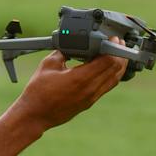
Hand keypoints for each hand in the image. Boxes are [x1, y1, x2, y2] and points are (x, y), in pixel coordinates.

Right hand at [9, 50, 130, 131]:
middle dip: (120, 54)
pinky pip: (107, 87)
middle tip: (119, 44)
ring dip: (118, 66)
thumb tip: (71, 45)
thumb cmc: (38, 92)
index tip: (114, 40)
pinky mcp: (89, 102)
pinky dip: (111, 75)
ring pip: (114, 80)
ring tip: (118, 54)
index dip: (114, 48)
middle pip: (115, 69)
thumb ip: (63, 52)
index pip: (107, 61)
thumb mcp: (48, 64)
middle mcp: (90, 89)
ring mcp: (91, 97)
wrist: (35, 115)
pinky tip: (108, 69)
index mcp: (81, 78)